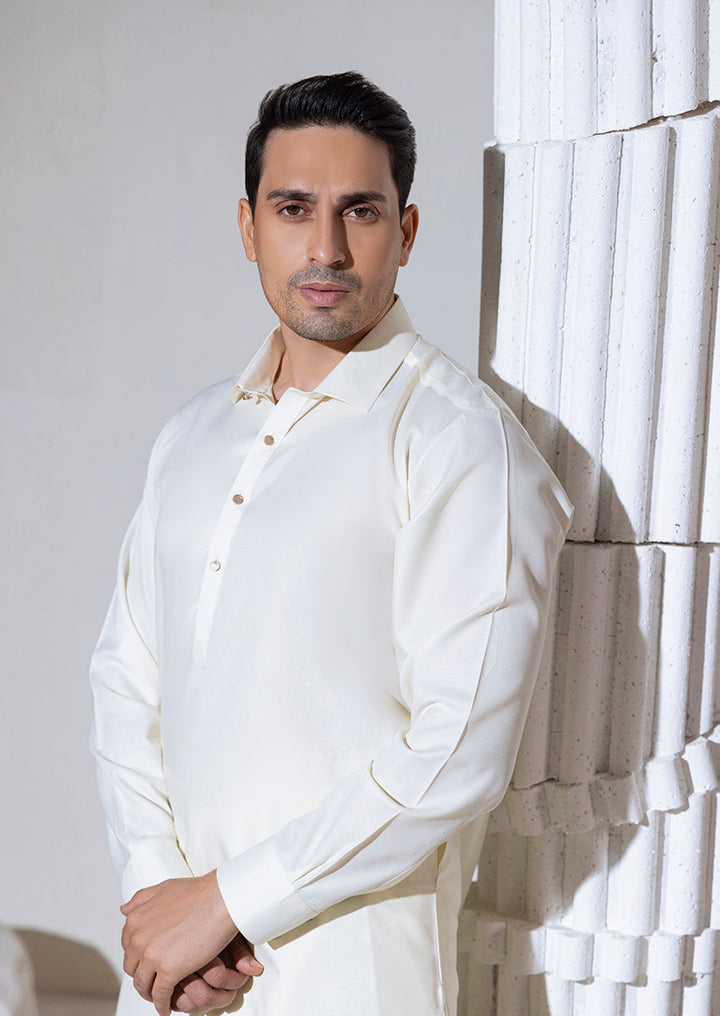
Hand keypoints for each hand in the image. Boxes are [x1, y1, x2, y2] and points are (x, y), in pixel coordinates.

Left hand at [120, 872, 258, 1015]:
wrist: (222, 899)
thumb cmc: (199, 893)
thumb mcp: (163, 889)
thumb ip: (141, 899)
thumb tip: (124, 910)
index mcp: (136, 920)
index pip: (128, 949)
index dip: (139, 959)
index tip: (148, 964)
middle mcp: (138, 938)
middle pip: (133, 969)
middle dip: (143, 977)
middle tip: (154, 982)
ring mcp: (152, 955)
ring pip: (143, 985)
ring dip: (150, 994)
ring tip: (161, 997)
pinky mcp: (169, 970)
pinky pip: (160, 996)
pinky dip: (162, 1005)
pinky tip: (167, 1008)